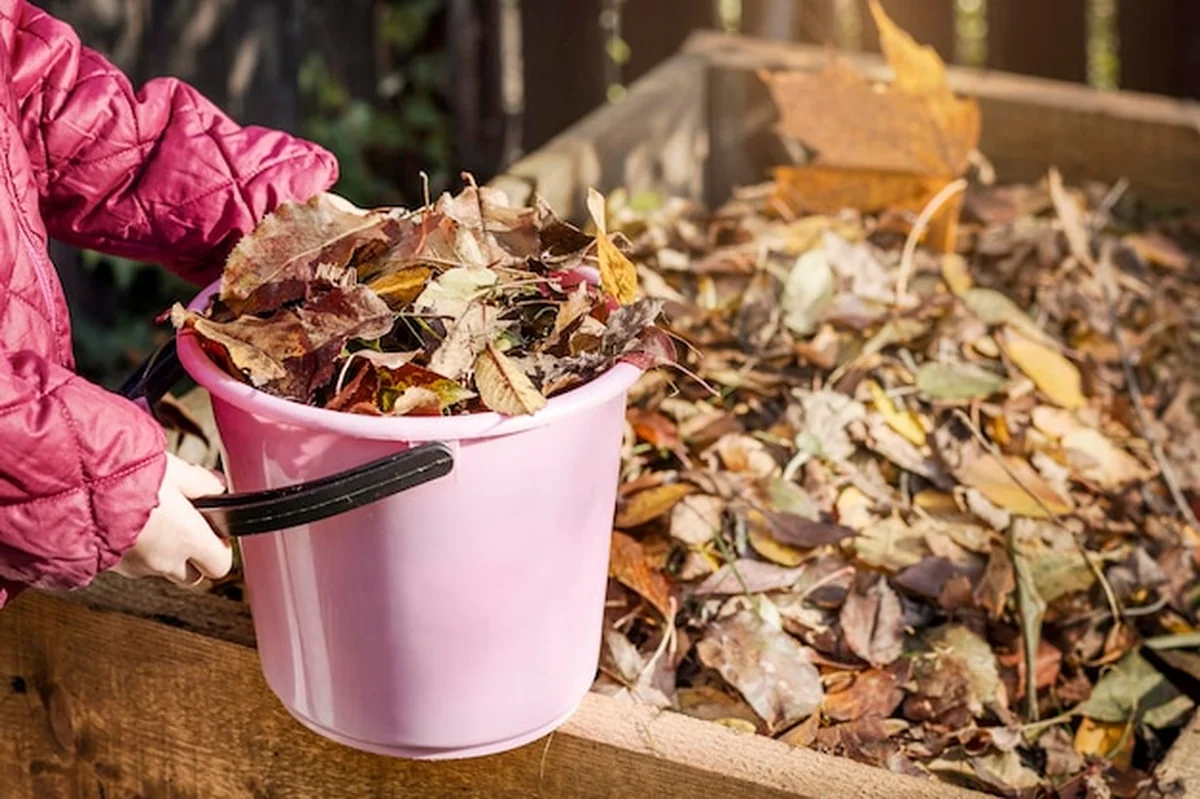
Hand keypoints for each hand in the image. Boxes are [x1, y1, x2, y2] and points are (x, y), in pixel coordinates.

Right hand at [110, 453, 232, 587]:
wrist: (72, 488)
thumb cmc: (126, 476)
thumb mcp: (174, 469)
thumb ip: (201, 482)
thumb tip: (216, 487)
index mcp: (188, 538)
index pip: (221, 564)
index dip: (221, 547)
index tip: (214, 529)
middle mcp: (165, 560)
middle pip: (194, 576)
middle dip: (195, 556)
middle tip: (188, 527)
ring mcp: (136, 567)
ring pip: (162, 570)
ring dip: (164, 552)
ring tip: (154, 518)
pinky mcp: (111, 566)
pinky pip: (135, 565)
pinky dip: (138, 550)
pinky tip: (129, 524)